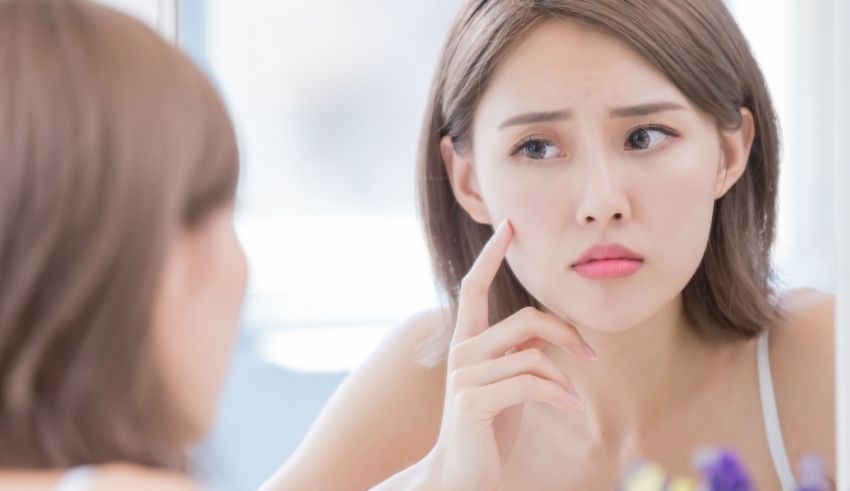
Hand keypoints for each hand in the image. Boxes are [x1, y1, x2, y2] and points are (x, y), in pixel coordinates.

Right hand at [423, 219, 594, 490]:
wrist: (458, 471)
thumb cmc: (486, 424)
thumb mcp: (503, 380)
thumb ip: (516, 350)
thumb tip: (547, 330)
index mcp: (466, 340)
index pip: (474, 286)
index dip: (491, 255)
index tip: (509, 226)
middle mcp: (461, 351)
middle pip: (525, 319)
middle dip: (566, 333)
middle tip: (591, 357)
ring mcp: (464, 376)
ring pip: (533, 355)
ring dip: (563, 378)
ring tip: (570, 397)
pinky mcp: (474, 401)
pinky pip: (531, 385)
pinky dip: (559, 395)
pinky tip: (569, 407)